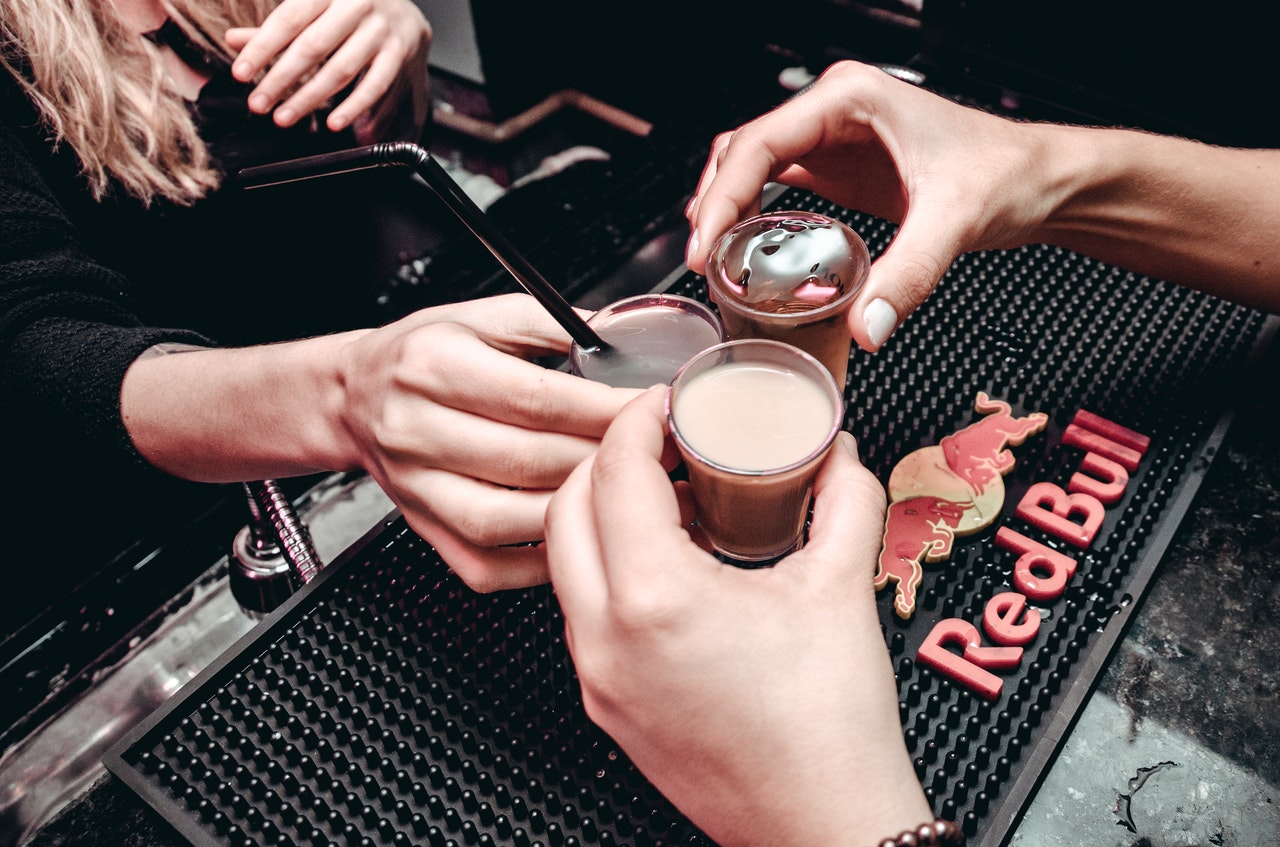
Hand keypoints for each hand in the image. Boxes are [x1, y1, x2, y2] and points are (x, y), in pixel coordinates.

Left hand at [226, 0, 431, 140]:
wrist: (405, 9)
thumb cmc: (349, 10)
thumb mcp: (314, 8)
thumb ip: (278, 27)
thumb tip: (234, 41)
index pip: (289, 19)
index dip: (262, 48)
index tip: (240, 74)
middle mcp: (356, 3)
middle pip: (313, 46)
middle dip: (281, 79)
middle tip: (258, 103)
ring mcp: (380, 29)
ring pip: (341, 69)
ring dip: (309, 98)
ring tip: (284, 116)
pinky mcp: (398, 52)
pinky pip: (375, 85)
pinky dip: (353, 107)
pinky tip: (334, 123)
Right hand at [337, 294, 635, 591]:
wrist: (354, 399)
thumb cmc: (424, 355)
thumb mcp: (482, 317)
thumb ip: (551, 326)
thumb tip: (618, 341)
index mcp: (434, 366)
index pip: (535, 399)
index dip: (604, 410)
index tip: (653, 411)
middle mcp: (417, 429)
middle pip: (529, 460)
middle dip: (605, 461)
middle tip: (660, 458)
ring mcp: (416, 488)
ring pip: (509, 519)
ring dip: (578, 513)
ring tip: (630, 500)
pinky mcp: (424, 530)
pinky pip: (488, 564)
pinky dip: (539, 561)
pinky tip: (578, 539)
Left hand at [545, 387, 932, 845]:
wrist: (821, 826)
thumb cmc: (829, 728)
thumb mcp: (841, 587)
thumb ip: (844, 498)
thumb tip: (836, 451)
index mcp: (654, 598)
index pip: (615, 471)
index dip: (639, 419)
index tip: (668, 402)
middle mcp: (605, 637)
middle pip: (565, 507)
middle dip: (607, 457)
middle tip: (662, 439)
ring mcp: (596, 675)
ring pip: (564, 561)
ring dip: (601, 513)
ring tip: (670, 496)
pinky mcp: (605, 703)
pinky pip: (582, 610)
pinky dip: (609, 567)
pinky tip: (669, 562)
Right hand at [685, 60, 1062, 352]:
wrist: (1041, 180)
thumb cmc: (1008, 171)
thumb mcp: (956, 220)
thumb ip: (907, 275)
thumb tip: (865, 326)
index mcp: (850, 98)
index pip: (758, 144)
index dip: (722, 196)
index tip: (704, 246)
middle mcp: (833, 111)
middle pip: (741, 152)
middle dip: (713, 206)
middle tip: (701, 263)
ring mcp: (832, 139)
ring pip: (750, 165)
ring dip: (726, 208)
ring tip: (712, 259)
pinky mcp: (838, 169)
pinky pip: (775, 185)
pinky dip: (751, 215)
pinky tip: (744, 249)